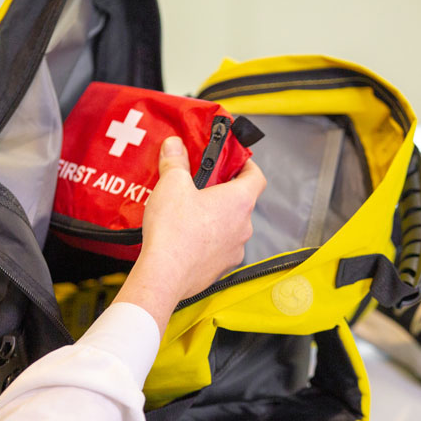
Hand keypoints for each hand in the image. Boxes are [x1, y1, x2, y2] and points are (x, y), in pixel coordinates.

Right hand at [114, 136, 266, 334]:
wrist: (164, 276)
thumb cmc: (174, 229)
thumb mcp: (171, 184)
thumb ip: (176, 161)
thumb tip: (175, 145)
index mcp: (239, 201)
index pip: (257, 177)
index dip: (247, 166)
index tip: (234, 162)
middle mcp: (244, 227)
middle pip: (241, 203)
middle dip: (223, 193)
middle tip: (201, 186)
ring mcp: (234, 251)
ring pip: (230, 228)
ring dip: (215, 219)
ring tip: (188, 215)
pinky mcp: (220, 269)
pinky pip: (218, 249)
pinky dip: (207, 242)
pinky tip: (185, 239)